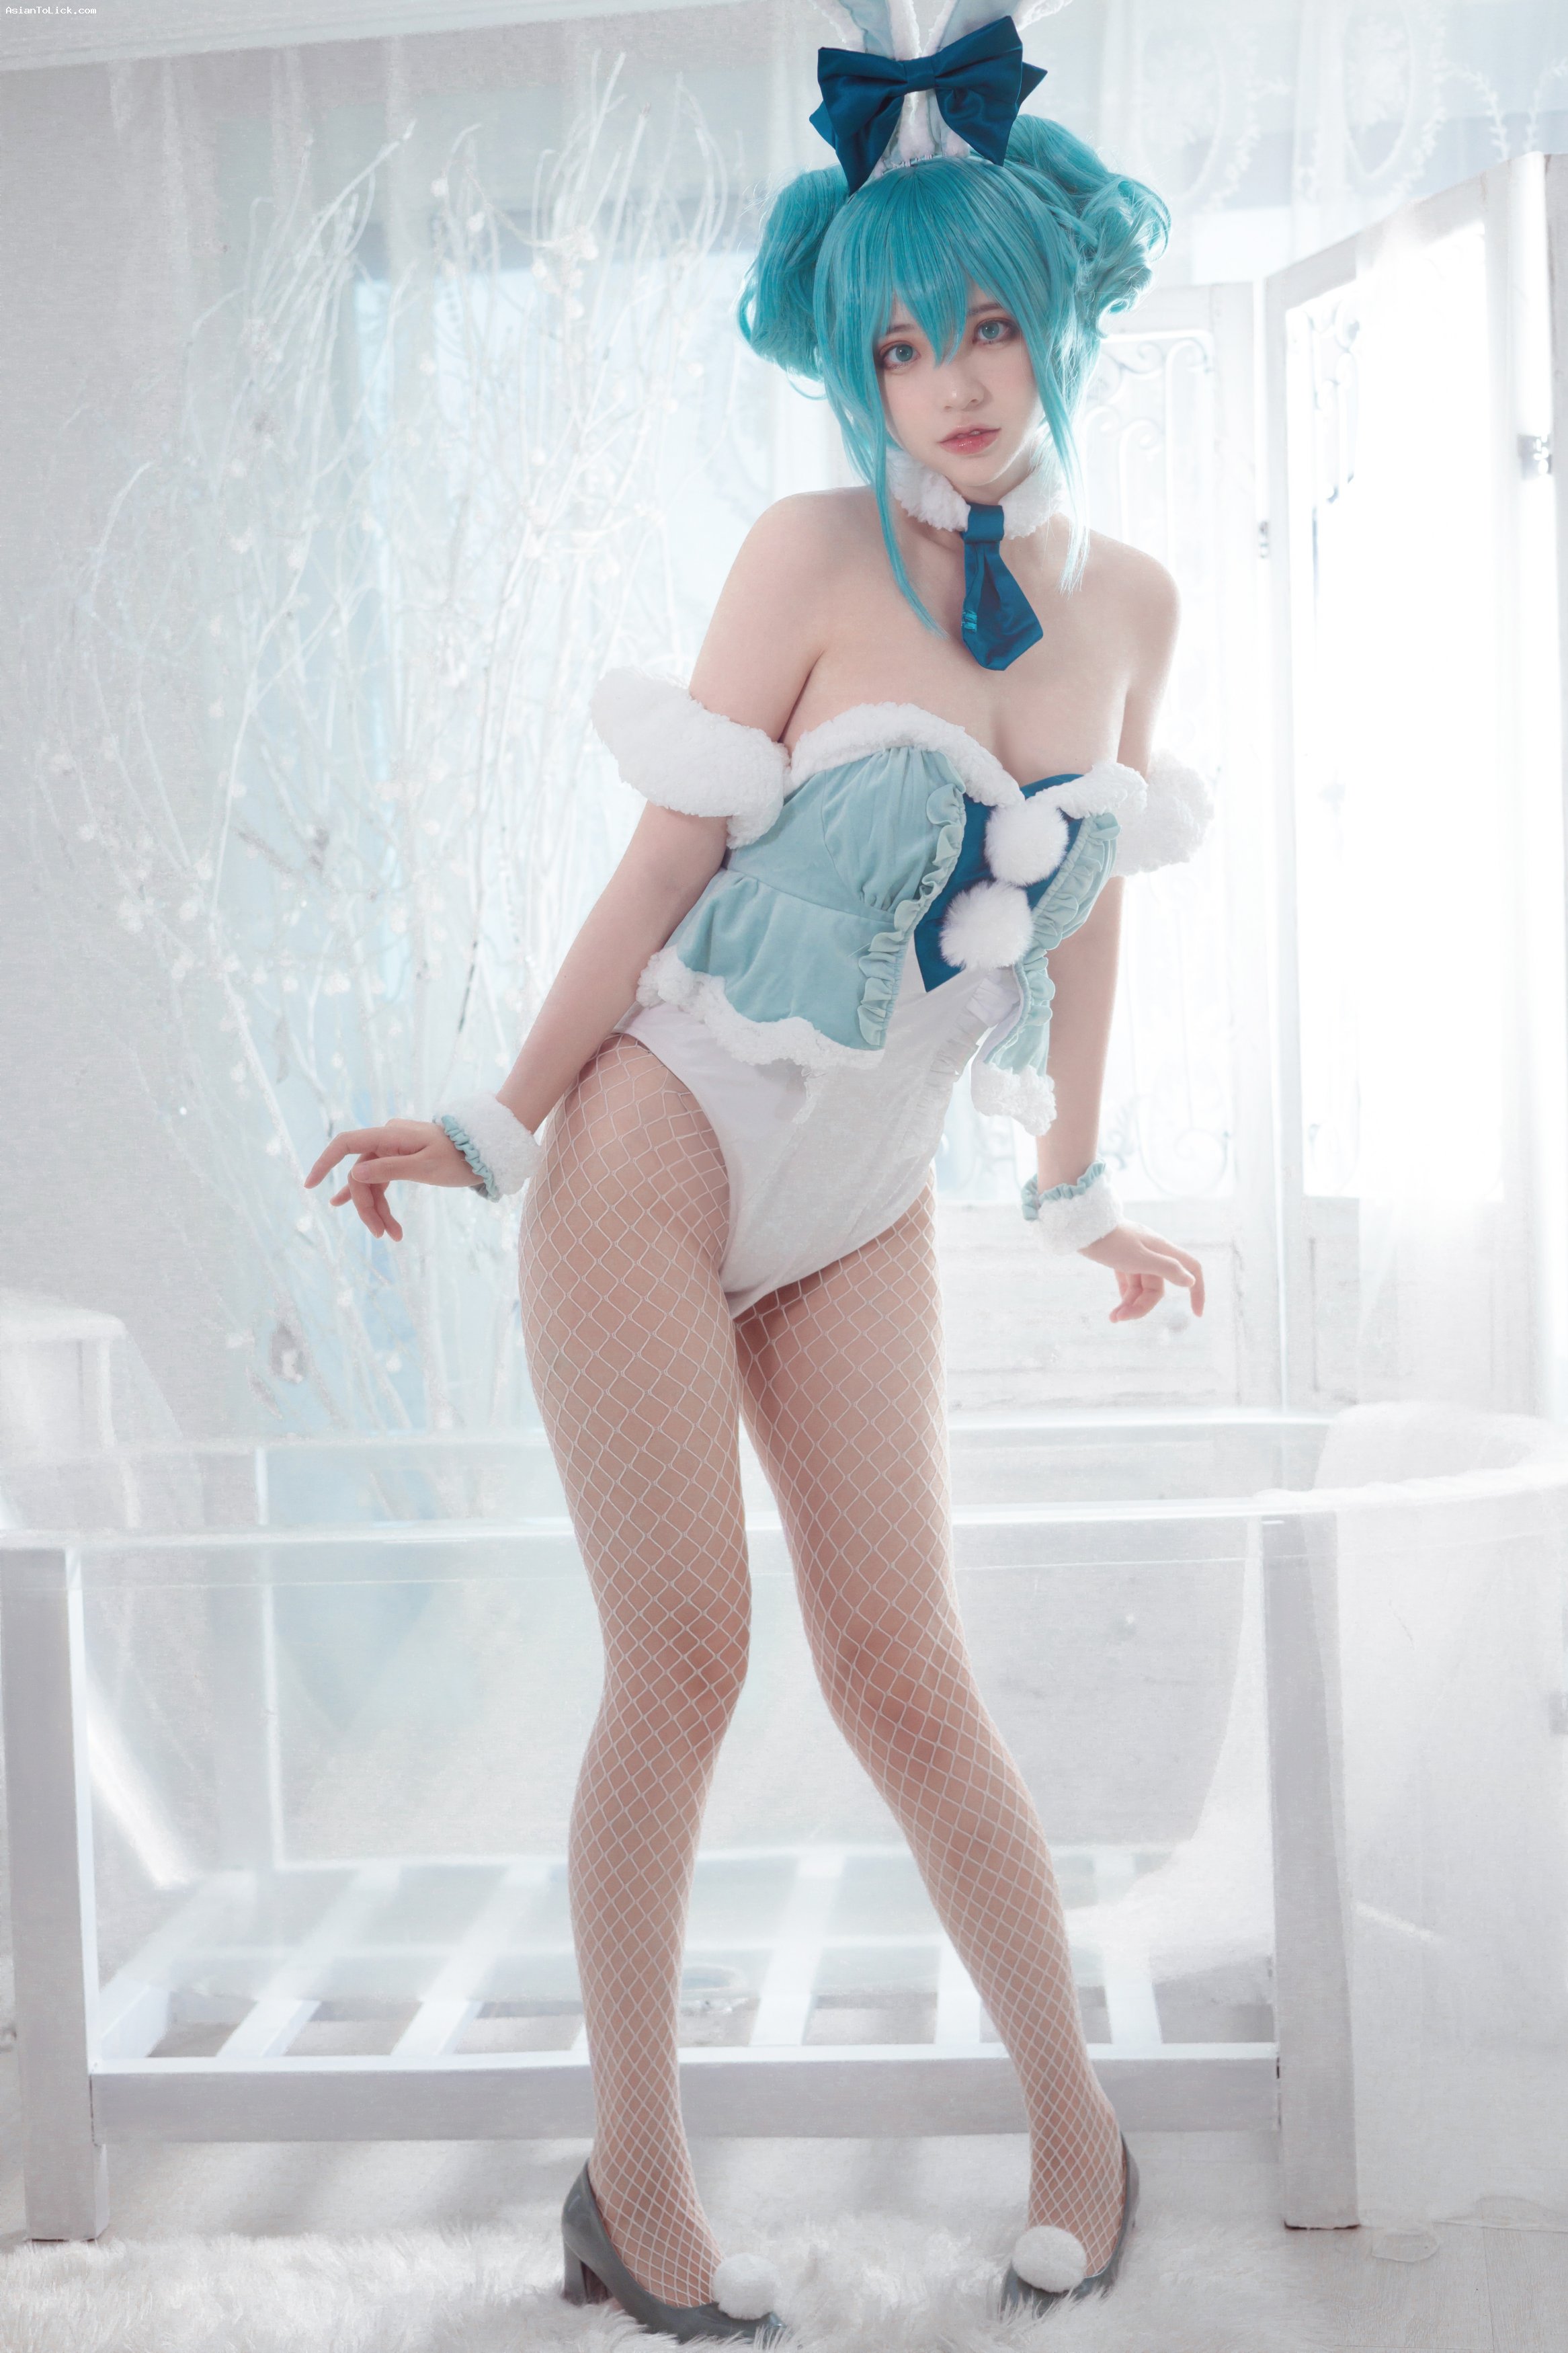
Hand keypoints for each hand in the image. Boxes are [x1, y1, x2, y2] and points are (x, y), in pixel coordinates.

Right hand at [302, 1118, 478, 1242]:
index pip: (345, 1144)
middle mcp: (386, 1139)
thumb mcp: (426, 1166)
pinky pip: (382, 1181)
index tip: (309, 1184)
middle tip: (382, 1235)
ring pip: (372, 1183)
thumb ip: (389, 1169)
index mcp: (389, 1135)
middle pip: (360, 1175)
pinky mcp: (401, 1160)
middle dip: (367, 1207)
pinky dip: (379, 1201)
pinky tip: (365, 1215)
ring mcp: (393, 1150)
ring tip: (391, 1235)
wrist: (485, 1152)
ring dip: (378, 1210)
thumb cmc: (459, 1157)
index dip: (324, 1163)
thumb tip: (354, 1174)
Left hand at [1077, 1220, 1204, 1323]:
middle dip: (1142, 1306)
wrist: (1082, 1227)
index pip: (1191, 1269)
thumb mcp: (1140, 1258)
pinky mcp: (1121, 1259)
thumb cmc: (1112, 1241)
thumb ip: (1166, 1269)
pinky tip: (1114, 1309)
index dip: (1197, 1291)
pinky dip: (1124, 1296)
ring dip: (1129, 1305)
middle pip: (1157, 1288)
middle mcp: (1153, 1253)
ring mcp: (1136, 1256)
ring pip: (1141, 1289)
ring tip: (1113, 1317)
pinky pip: (1129, 1283)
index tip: (1196, 1314)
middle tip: (1120, 1318)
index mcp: (1163, 1250)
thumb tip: (1190, 1281)